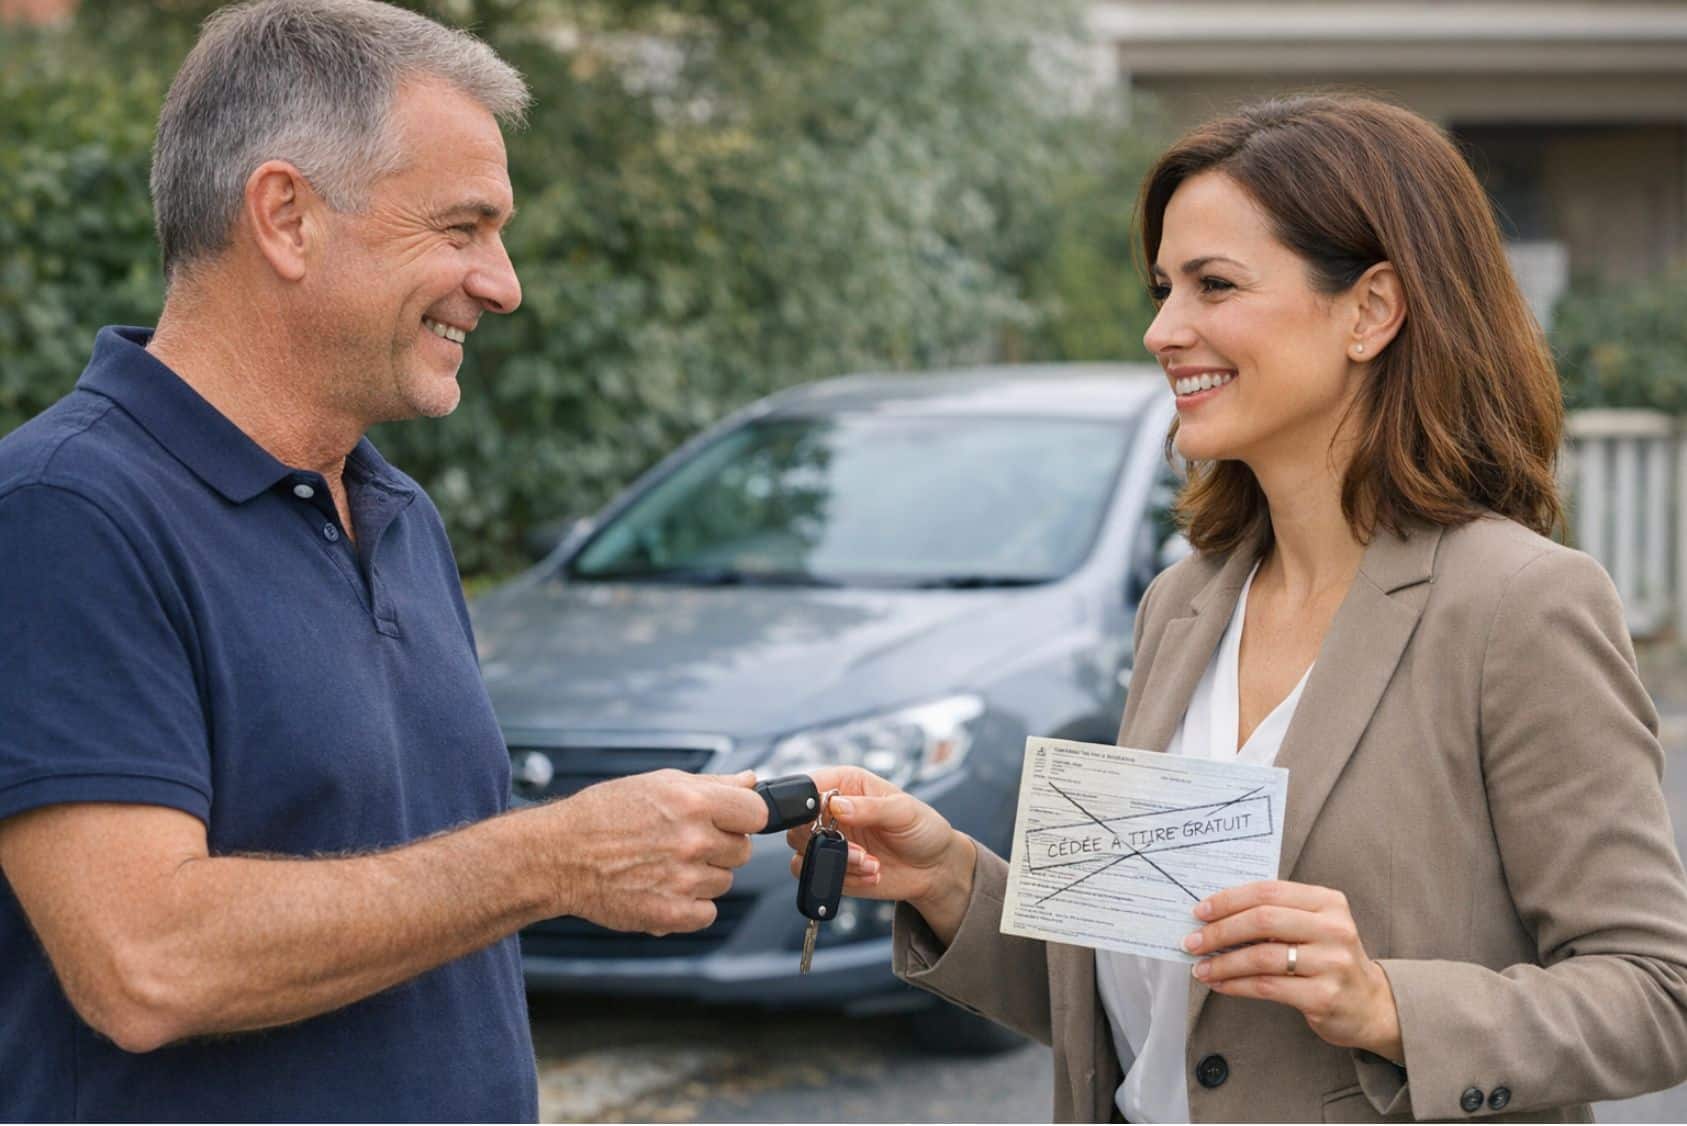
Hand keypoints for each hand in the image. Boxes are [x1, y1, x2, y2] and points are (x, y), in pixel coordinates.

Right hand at [545, 769, 766, 935]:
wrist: (559, 855)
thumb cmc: (604, 814)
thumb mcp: (658, 783)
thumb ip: (712, 784)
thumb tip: (752, 780)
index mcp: (692, 802)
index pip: (756, 813)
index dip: (743, 817)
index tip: (728, 820)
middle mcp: (691, 840)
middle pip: (742, 851)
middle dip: (719, 847)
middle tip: (682, 842)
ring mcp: (683, 879)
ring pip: (724, 882)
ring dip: (702, 876)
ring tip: (664, 864)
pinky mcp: (670, 913)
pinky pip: (707, 913)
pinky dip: (690, 907)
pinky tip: (663, 889)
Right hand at [784, 766, 974, 943]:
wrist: (934, 868)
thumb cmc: (923, 829)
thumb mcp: (904, 811)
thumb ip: (870, 807)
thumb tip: (837, 805)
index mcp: (845, 784)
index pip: (808, 787)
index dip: (806, 804)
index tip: (824, 821)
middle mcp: (831, 811)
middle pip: (796, 824)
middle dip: (825, 842)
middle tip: (859, 851)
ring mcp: (829, 841)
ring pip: (804, 853)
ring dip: (838, 863)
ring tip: (871, 863)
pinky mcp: (831, 868)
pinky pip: (817, 876)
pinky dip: (843, 879)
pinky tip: (872, 873)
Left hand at [1186, 880, 1402, 1060]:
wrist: (1371, 1005)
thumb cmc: (1329, 959)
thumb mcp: (1313, 926)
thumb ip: (1276, 914)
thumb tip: (1215, 915)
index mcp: (1328, 902)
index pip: (1268, 891)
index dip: (1229, 900)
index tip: (1200, 912)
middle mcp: (1333, 928)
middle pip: (1263, 921)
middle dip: (1219, 931)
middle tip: (1192, 942)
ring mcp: (1331, 963)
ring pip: (1261, 956)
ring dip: (1223, 962)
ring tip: (1201, 968)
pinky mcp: (1324, 996)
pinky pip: (1267, 986)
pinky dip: (1236, 984)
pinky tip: (1220, 984)